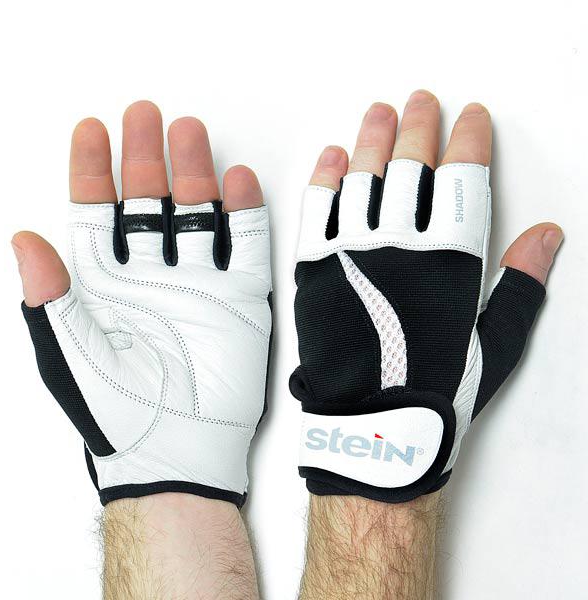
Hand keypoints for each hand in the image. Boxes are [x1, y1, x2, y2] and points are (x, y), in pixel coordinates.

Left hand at [13, 101, 271, 506]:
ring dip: (194, 174)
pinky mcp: (241, 298)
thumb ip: (47, 296)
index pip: (96, 213)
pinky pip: (246, 246)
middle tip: (145, 114)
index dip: (93, 170)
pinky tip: (238, 181)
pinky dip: (245, 214)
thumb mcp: (68, 353)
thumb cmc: (117, 412)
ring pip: (196, 215)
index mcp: (106, 284)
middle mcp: (152, 276)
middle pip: (148, 202)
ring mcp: (199, 283)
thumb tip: (23, 237)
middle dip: (145, 157)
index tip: (92, 129)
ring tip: (189, 133)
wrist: (179, 452)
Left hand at [291, 91, 562, 503]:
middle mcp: (399, 247)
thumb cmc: (435, 391)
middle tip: (422, 99)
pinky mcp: (313, 269)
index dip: (468, 142)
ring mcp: (350, 253)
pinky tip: (334, 157)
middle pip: (412, 169)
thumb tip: (548, 235)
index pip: (463, 181)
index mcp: (449, 261)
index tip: (470, 116)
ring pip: (364, 179)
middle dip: (420, 128)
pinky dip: (325, 180)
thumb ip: (520, 287)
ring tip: (379, 111)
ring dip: (374, 140)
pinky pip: (317, 211)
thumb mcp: (492, 344)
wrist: (371, 428)